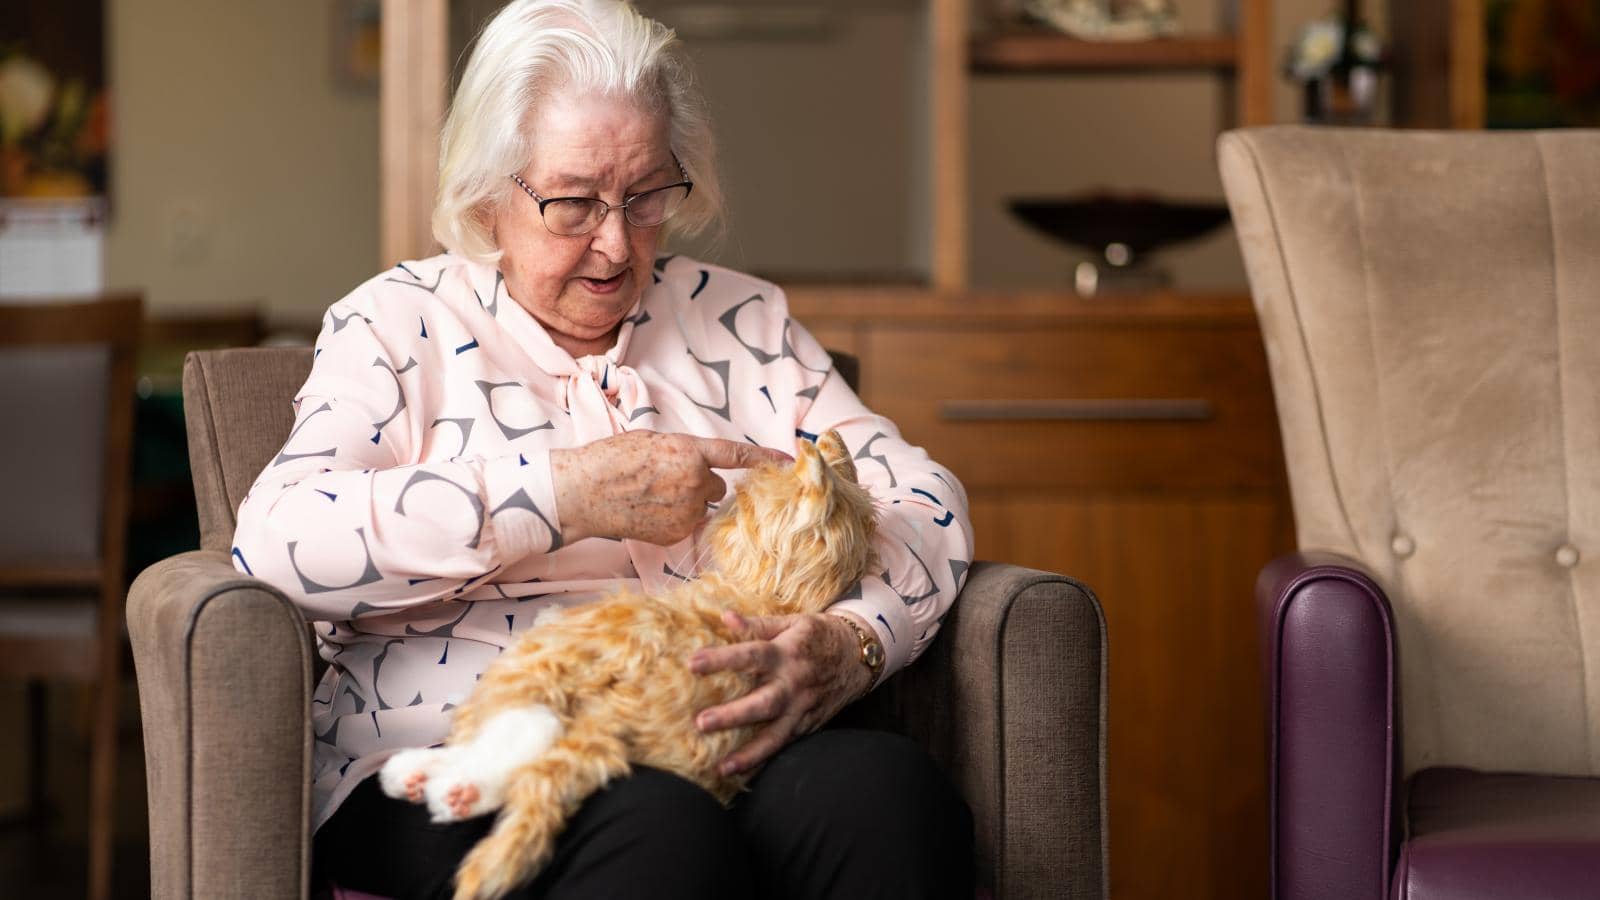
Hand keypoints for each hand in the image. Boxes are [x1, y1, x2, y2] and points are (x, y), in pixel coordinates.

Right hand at [551, 431, 789, 544]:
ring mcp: (686, 510)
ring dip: (686, 502)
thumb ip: (682, 452)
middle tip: (666, 481)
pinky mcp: (676, 533)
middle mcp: (694, 481)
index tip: (789, 461)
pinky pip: (687, 524)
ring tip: (651, 497)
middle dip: (700, 483)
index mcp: (688, 451)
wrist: (583, 492)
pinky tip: (648, 512)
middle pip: (717, 486)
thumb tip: (699, 463)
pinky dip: (674, 520)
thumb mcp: (651, 442)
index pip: (737, 454)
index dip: (765, 458)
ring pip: (701, 506)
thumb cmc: (611, 460)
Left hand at [689, 610, 874, 775]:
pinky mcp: (809, 725)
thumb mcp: (792, 622)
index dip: (721, 659)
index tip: (691, 664)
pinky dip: (765, 761)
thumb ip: (757, 624)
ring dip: (750, 753)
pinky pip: (785, 746)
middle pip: (763, 703)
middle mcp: (795, 683)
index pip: (750, 655)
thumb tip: (726, 618)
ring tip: (723, 768)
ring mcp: (803, 708)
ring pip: (776, 735)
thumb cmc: (818, 636)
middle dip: (733, 715)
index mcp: (787, 653)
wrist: (859, 656)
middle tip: (701, 723)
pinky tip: (743, 774)